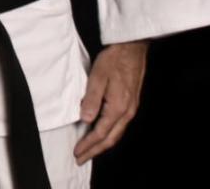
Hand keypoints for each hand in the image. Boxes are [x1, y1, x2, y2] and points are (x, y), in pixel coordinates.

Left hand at [74, 40, 147, 163]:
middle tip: (81, 159)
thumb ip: (91, 99)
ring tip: (89, 151)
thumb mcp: (97, 77)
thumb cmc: (114, 60)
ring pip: (116, 134)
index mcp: (118, 107)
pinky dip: (109, 135)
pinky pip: (119, 126)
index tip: (77, 152)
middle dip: (94, 151)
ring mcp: (131, 109)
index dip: (88, 145)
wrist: (132, 48)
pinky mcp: (131, 104)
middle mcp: (127, 112)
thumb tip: (86, 120)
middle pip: (110, 139)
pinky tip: (102, 135)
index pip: (100, 133)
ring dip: (102, 145)